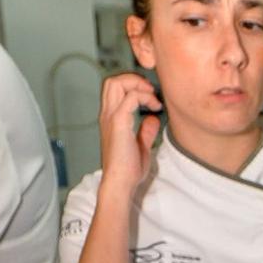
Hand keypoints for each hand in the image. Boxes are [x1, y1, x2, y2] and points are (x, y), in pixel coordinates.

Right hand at [98, 71, 161, 192]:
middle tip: (151, 92)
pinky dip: (144, 96)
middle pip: (112, 81)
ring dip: (137, 84)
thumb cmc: (129, 170)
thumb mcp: (141, 146)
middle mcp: (108, 114)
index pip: (115, 88)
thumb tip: (152, 119)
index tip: (151, 98)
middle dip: (133, 79)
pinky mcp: (119, 123)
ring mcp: (111, 118)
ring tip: (152, 98)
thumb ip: (145, 131)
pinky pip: (130, 97)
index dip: (133, 85)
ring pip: (116, 83)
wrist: (121, 183)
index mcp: (111, 118)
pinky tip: (155, 107)